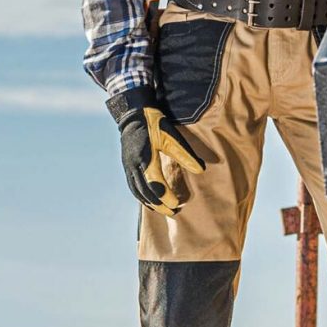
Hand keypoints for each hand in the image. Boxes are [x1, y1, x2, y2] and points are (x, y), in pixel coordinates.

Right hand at [109, 90, 205, 216]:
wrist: (132, 113)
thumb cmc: (154, 123)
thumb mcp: (172, 137)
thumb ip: (185, 155)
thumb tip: (201, 170)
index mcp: (145, 159)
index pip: (156, 185)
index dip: (166, 197)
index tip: (177, 204)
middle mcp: (134, 166)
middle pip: (146, 193)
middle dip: (159, 205)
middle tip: (173, 213)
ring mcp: (127, 167)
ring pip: (137, 192)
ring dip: (150, 204)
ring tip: (163, 210)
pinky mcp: (126, 166)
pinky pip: (133, 187)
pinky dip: (141, 197)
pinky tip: (150, 201)